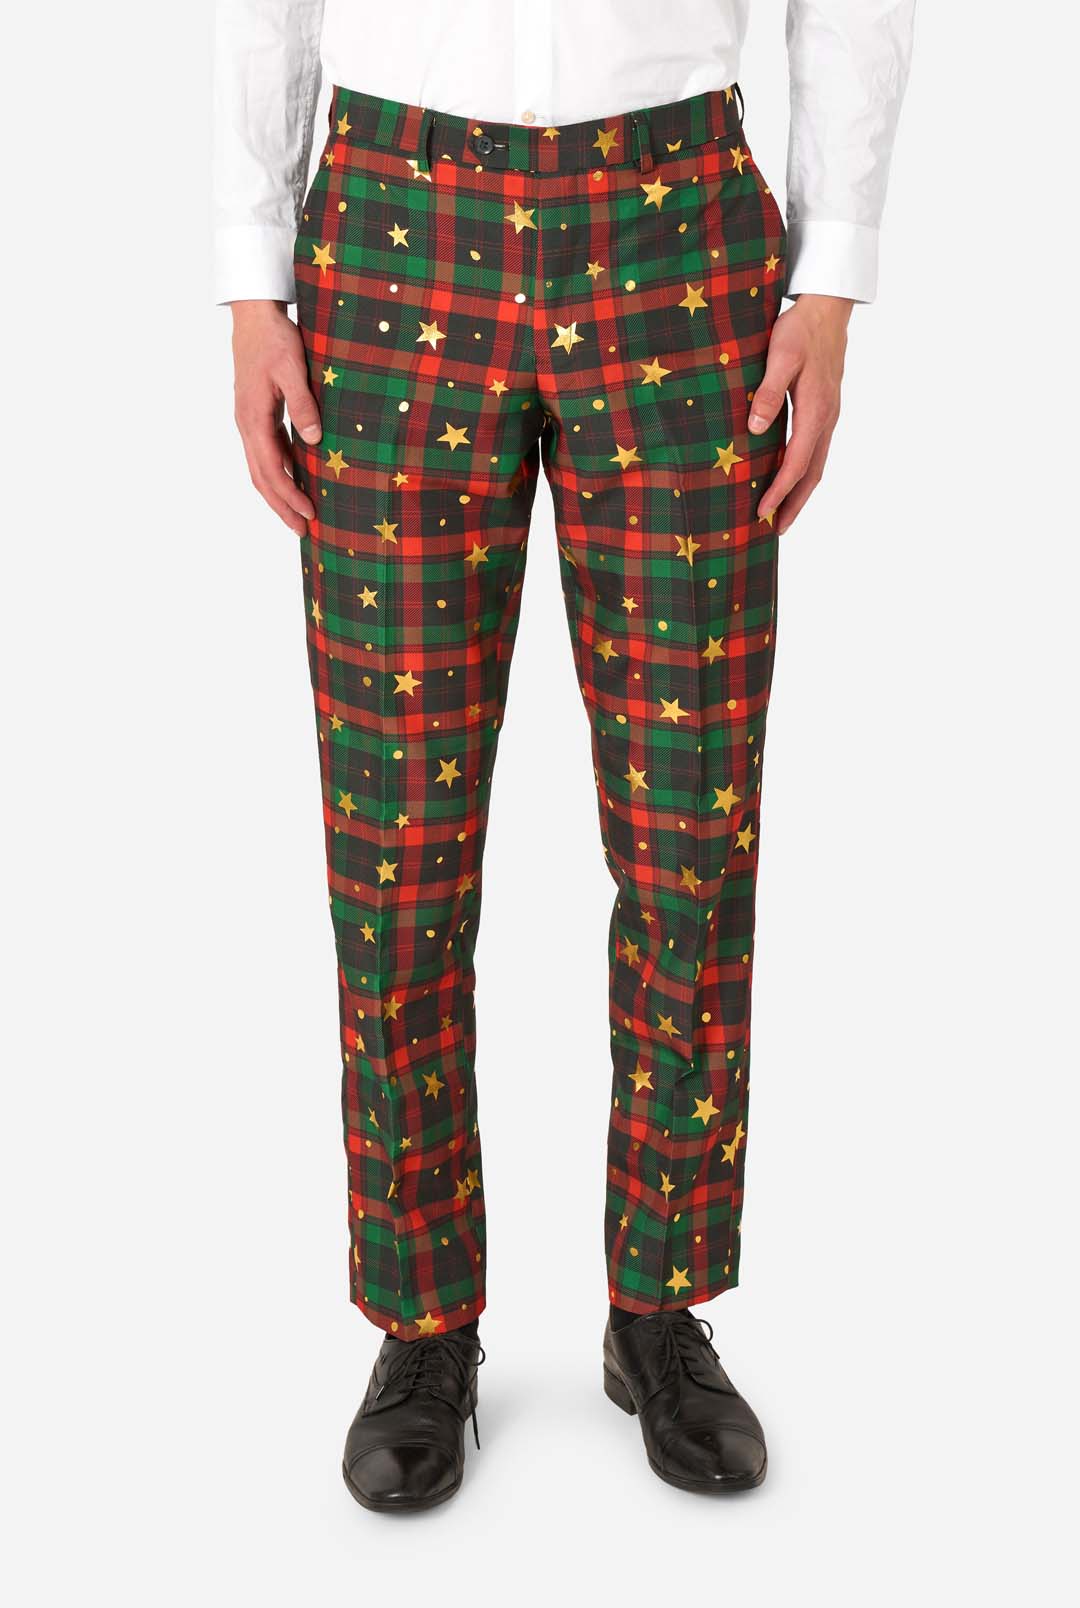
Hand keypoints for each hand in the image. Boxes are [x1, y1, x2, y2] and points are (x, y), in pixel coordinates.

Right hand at [231, 300, 321, 534]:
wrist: (253, 316)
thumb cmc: (274, 339)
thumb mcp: (293, 369)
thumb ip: (303, 405)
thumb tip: (314, 440)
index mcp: (253, 419)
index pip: (271, 470)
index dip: (289, 496)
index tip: (309, 514)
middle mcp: (246, 425)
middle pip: (261, 478)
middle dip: (281, 507)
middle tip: (302, 532)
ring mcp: (248, 422)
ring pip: (261, 469)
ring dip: (279, 494)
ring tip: (299, 515)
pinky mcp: (256, 416)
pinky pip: (266, 453)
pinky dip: (280, 473)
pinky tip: (296, 481)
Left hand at [750, 294, 853, 532]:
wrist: (827, 309)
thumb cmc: (801, 330)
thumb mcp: (780, 356)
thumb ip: (768, 392)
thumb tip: (756, 428)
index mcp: (816, 410)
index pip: (797, 462)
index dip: (780, 490)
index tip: (763, 512)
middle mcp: (827, 419)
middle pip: (813, 474)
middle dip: (795, 504)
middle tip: (776, 530)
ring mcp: (829, 416)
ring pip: (817, 465)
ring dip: (801, 492)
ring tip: (783, 515)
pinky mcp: (826, 411)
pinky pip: (817, 451)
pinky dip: (805, 473)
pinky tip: (791, 479)